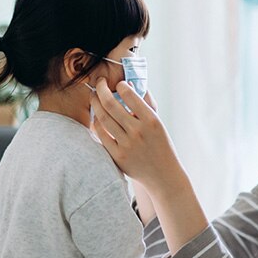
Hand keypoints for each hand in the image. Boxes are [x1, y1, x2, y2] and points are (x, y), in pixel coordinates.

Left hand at [90, 80, 182, 195]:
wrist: (163, 174)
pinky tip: (97, 116)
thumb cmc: (160, 144)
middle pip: (110, 104)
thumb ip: (146, 102)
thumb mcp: (158, 122)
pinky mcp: (118, 156)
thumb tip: (131, 83)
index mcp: (151, 120)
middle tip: (98, 83)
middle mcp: (138, 132)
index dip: (120, 85)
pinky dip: (96, 122)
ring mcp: (126, 145)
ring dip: (95, 103)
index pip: (130, 95)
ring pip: (103, 118)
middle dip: (100, 88)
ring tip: (94, 96)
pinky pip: (101, 134)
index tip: (118, 84)